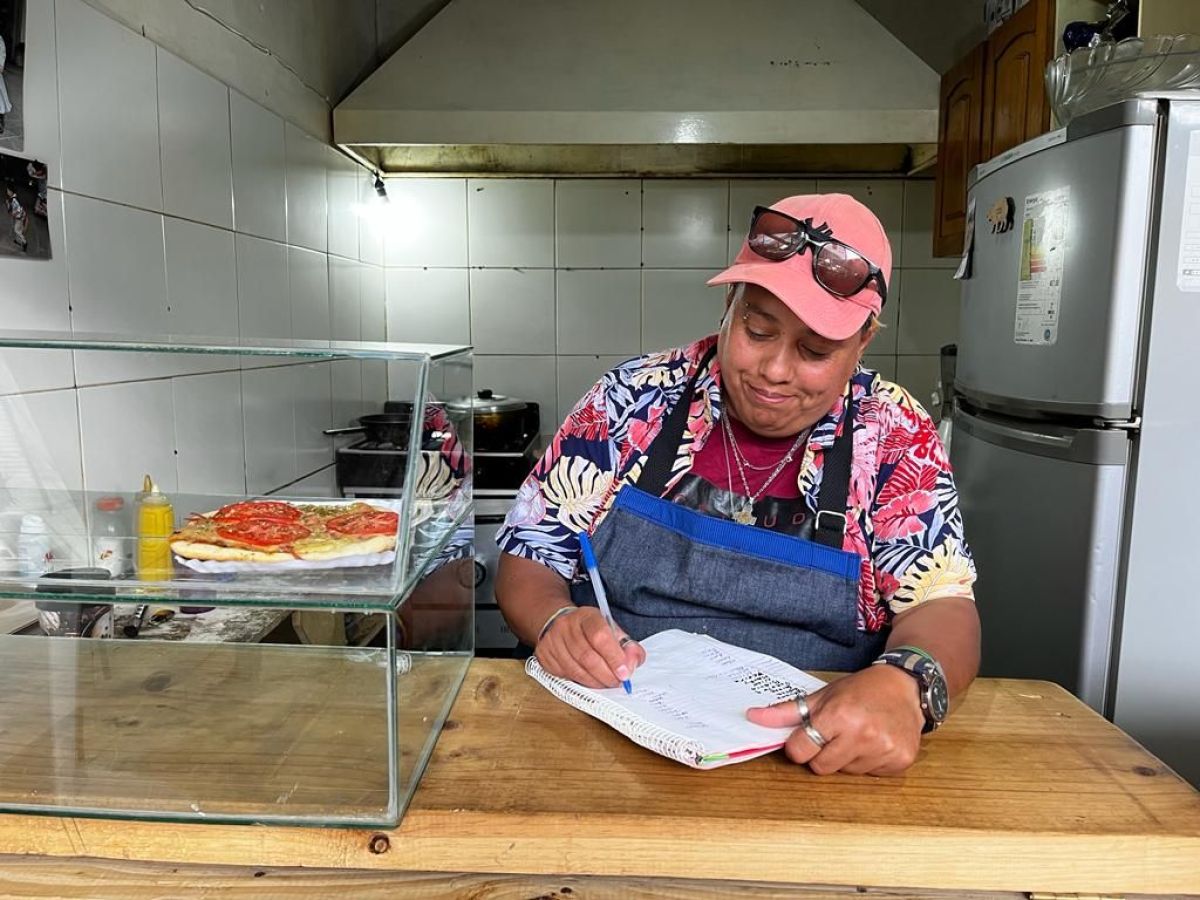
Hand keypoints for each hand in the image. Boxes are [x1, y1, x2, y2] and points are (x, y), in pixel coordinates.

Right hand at [535, 607, 644, 688]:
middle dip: (606, 675)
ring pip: (576, 670)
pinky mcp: (544, 655)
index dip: (614, 657)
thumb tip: (633, 663)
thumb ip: (627, 646)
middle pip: (588, 657)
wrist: (558, 623)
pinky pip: (565, 675)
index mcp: (586, 616)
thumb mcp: (611, 629)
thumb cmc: (590, 629)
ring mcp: (552, 641)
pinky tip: (590, 679)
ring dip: (595, 682)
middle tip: (618, 682)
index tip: (625, 672)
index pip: (600, 636)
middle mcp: (566, 626)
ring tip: (606, 682)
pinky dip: (581, 682)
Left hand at [746, 665, 924, 775]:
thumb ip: (786, 712)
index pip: (800, 750)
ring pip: (846, 772)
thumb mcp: (822, 696)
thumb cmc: (860, 690)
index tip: (809, 735)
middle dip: (822, 753)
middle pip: (821, 767)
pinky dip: (869, 762)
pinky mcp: (900, 762)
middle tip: (836, 733)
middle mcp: (862, 735)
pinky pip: (870, 775)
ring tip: (860, 734)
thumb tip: (752, 717)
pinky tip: (876, 742)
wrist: (905, 687)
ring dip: (847, 758)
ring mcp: (883, 750)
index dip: (800, 744)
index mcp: (838, 715)